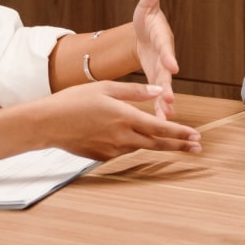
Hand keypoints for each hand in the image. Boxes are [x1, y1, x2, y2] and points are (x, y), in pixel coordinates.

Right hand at [38, 80, 200, 158]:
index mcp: (125, 117)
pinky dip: (131, 144)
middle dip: (179, 146)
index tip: (196, 137)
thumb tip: (158, 92)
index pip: (160, 128)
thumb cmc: (74, 101)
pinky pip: (123, 150)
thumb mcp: (105, 88)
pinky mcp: (102, 157)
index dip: (180, 134)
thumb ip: (135, 91)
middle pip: (157, 144)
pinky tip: (128, 136)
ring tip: (174, 143)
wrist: (47, 124)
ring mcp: (112, 150)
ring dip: (156, 144)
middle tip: (197, 148)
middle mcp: (122, 136)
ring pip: (140, 147)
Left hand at [128, 0, 179, 118]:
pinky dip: (159, 107)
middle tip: (169, 100)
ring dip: (165, 103)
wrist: (145, 34)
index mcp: (162, 40)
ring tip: (167, 117)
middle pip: (166, 74)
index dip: (169, 56)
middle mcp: (165, 58)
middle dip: (167, 88)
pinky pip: (157, 95)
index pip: (166, 48)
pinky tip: (160, 121)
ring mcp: (161, 71)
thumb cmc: (147, 18)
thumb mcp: (147, 4)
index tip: (172, 66)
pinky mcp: (155, 80)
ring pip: (164, 89)